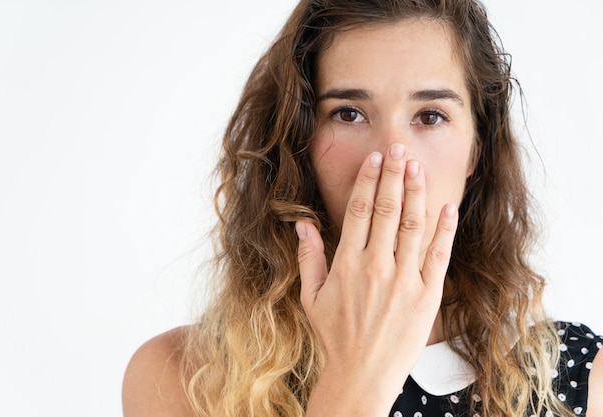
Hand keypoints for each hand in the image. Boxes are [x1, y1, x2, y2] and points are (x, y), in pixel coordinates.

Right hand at [297, 144, 457, 415]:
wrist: (363, 374)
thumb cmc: (335, 336)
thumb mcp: (311, 297)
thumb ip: (309, 256)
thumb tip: (303, 223)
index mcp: (348, 263)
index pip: (360, 210)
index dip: (369, 180)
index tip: (376, 159)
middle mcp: (377, 266)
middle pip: (388, 209)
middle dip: (394, 175)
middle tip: (399, 149)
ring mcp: (405, 280)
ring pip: (413, 225)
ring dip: (417, 192)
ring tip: (418, 167)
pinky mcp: (427, 295)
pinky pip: (438, 255)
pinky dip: (445, 229)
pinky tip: (448, 207)